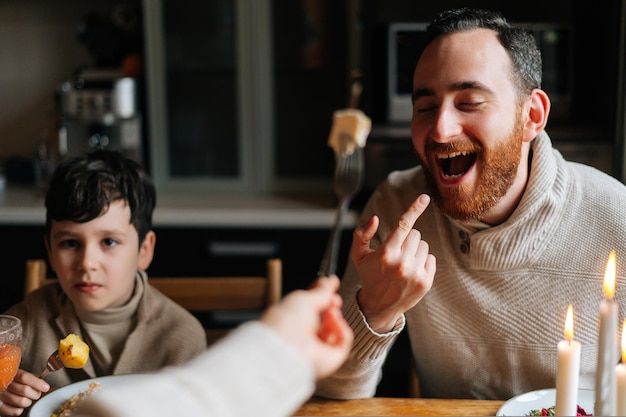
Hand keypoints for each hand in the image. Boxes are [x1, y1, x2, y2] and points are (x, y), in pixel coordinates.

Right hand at [0, 369, 49, 415]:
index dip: (37, 383)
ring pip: (22, 401)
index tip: (45, 387)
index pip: (24, 377)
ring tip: (27, 399)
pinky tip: (20, 405)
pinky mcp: (0, 407)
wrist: (2, 389)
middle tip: (36, 393)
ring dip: (28, 401)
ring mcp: (2, 396)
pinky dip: (20, 409)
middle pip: (25, 390)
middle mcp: (5, 385)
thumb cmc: (13, 382)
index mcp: (12, 375)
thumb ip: (30, 376)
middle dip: (35, 393)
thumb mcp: (20, 375)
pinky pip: (15, 411)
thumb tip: (43, 382)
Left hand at [260, 275, 352, 378]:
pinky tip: (336, 321)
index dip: (321, 294)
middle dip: (331, 305)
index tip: (330, 282)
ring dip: (336, 316)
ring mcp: (316, 349)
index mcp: (292, 321)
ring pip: (335, 330)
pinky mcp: (329, 360)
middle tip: (334, 298)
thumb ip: (319, 292)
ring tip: (331, 310)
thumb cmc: (285, 322)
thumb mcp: (303, 298)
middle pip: (324, 319)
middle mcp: (303, 336)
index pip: (311, 307)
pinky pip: (343, 343)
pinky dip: (343, 330)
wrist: (284, 348)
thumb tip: (328, 283)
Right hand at [352, 194, 435, 332]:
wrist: (378, 306)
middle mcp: (402, 263)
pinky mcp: (425, 282)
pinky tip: (411, 271)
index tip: (425, 198)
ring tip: (403, 263)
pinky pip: (431, 258)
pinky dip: (423, 261)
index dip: (414, 209)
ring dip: (415, 250)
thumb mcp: (358, 255)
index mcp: (386, 253)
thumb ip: (362, 234)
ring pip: (424, 246)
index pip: (403, 225)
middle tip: (396, 252)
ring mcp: (415, 273)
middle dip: (406, 239)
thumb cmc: (369, 275)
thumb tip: (375, 218)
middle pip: (415, 234)